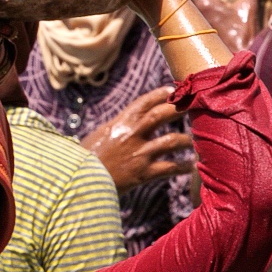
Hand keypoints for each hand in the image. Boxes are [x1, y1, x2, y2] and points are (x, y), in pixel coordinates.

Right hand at [80, 87, 194, 193]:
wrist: (78, 181)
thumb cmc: (86, 159)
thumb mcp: (100, 136)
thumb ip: (117, 128)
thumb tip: (129, 123)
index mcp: (120, 123)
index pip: (144, 102)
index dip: (160, 94)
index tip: (172, 90)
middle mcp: (132, 134)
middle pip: (162, 114)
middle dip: (179, 109)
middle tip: (192, 109)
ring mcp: (140, 153)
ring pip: (173, 140)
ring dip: (187, 140)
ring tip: (192, 142)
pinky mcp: (143, 173)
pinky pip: (170, 167)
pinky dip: (183, 166)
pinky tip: (189, 166)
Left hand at [182, 0, 265, 52]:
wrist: (233, 60)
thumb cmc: (240, 35)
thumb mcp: (247, 9)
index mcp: (205, 3)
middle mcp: (194, 12)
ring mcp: (191, 23)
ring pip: (184, 5)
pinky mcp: (193, 32)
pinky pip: (187, 16)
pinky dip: (190, 10)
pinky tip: (199, 11)